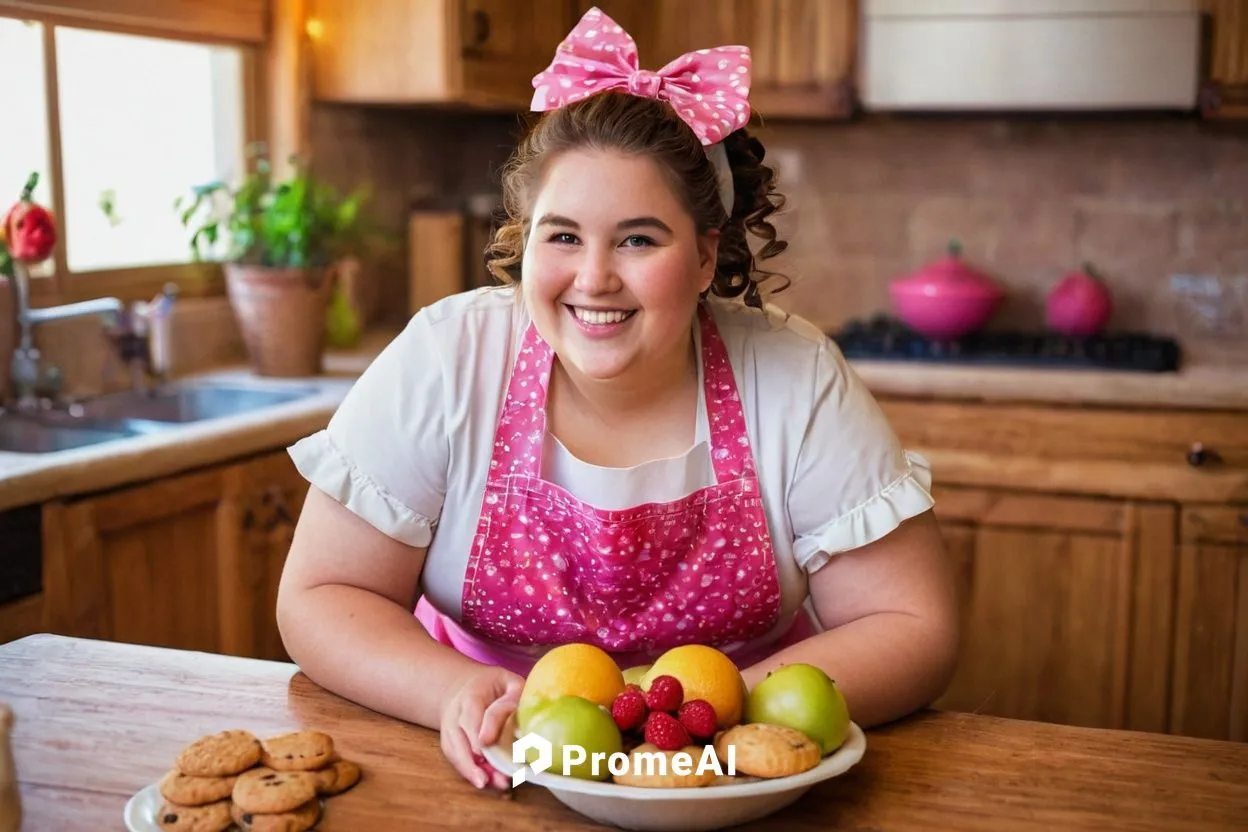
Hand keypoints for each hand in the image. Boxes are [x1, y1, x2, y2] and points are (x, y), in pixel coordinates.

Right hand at [440, 665, 523, 789]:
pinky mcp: (449, 742)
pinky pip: (454, 758)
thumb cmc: (494, 686)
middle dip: (471, 760)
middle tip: (486, 778)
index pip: (472, 715)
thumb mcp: (508, 681)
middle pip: (458, 737)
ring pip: (454, 751)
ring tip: (486, 783)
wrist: (464, 687)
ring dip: (469, 770)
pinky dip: (467, 771)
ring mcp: (449, 728)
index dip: (477, 732)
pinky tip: (482, 781)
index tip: (484, 747)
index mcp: (471, 694)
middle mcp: (455, 713)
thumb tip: (519, 722)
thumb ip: (513, 697)